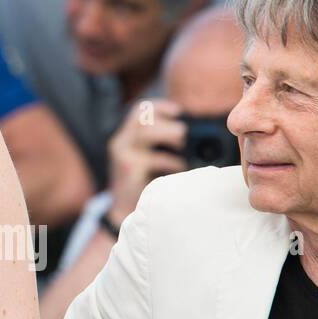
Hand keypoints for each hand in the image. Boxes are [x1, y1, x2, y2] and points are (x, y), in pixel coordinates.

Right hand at [107, 98, 186, 223]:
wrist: (123, 211)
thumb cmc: (142, 184)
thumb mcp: (149, 161)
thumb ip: (163, 148)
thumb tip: (196, 142)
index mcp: (127, 137)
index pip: (139, 111)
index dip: (159, 107)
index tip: (179, 111)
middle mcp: (121, 142)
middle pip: (141, 118)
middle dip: (166, 123)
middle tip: (184, 134)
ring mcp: (122, 154)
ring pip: (143, 133)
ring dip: (167, 135)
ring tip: (182, 144)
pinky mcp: (127, 168)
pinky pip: (150, 158)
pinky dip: (169, 161)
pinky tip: (180, 168)